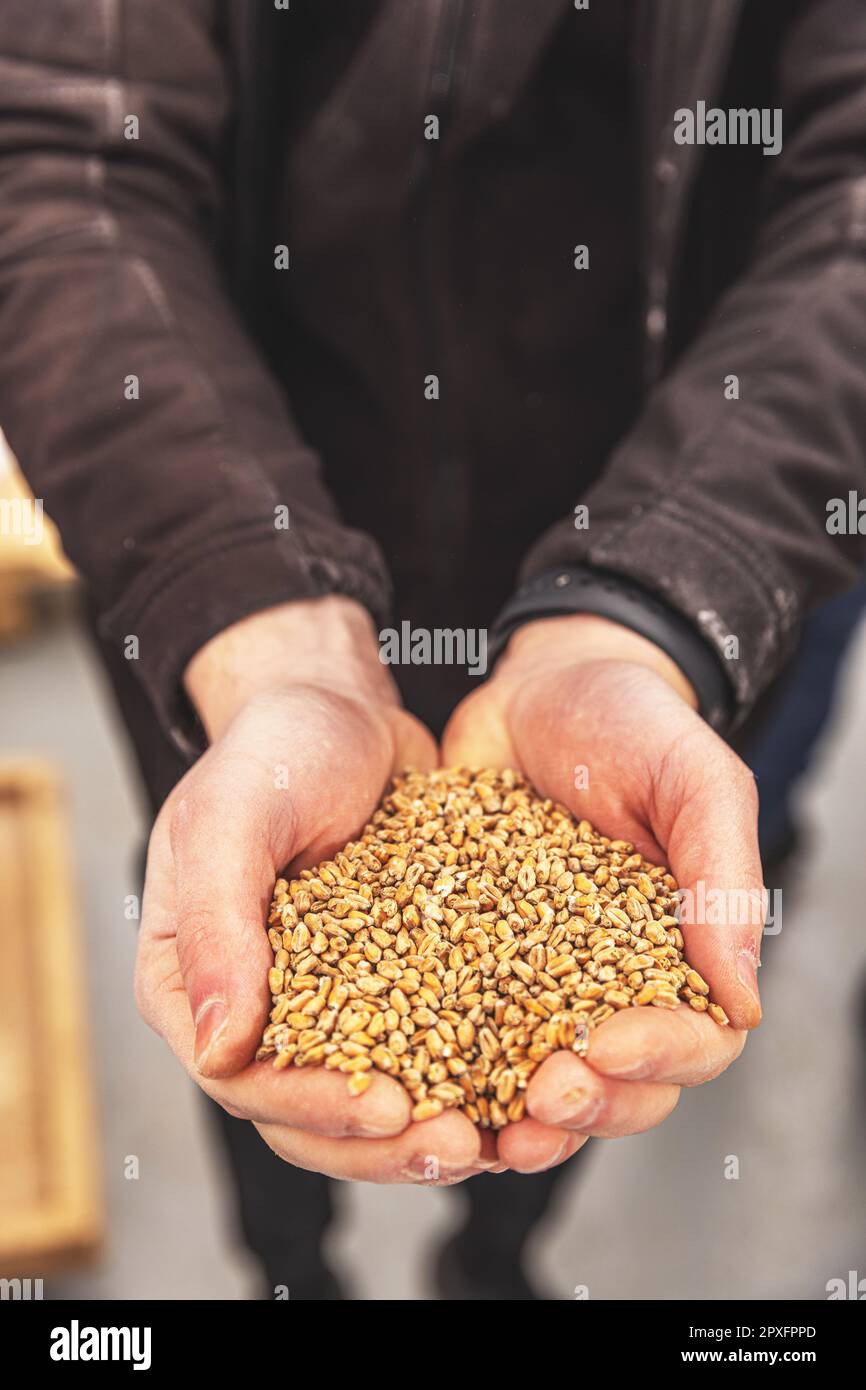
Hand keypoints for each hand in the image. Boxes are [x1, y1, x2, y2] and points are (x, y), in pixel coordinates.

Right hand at [136, 598, 489, 1182]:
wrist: (339, 706)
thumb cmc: (272, 750)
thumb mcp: (231, 821)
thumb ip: (215, 928)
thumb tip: (217, 1052)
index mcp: (191, 982)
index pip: (242, 1079)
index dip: (312, 1107)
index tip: (388, 1108)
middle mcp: (254, 1008)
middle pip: (307, 1116)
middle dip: (382, 1144)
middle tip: (459, 1148)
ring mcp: (324, 1002)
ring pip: (369, 1098)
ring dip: (429, 1131)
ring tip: (499, 1139)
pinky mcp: (390, 983)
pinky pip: (423, 1047)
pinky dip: (467, 1077)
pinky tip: (523, 1088)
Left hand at [442, 614, 763, 1173]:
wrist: (538, 681)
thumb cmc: (631, 723)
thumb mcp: (694, 780)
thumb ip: (721, 880)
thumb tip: (742, 1001)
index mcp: (679, 956)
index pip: (691, 1044)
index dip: (656, 1060)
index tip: (607, 1045)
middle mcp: (609, 985)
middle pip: (617, 1086)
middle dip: (586, 1106)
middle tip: (543, 1094)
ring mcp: (534, 981)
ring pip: (536, 1082)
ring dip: (516, 1118)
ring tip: (482, 1130)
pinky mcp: (464, 962)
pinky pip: (455, 1033)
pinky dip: (440, 1069)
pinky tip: (409, 1078)